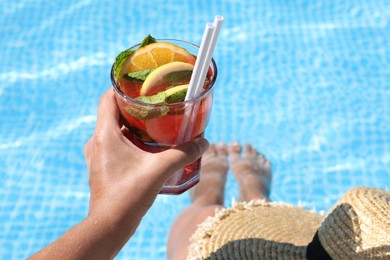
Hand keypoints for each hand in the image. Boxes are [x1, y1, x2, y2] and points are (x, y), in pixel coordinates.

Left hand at [84, 88, 208, 230]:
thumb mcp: (159, 171)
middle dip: (134, 107)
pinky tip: (146, 148)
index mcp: (105, 135)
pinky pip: (114, 144)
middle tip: (155, 106)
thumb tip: (204, 143)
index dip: (123, 88)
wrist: (110, 225)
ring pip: (113, 129)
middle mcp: (97, 142)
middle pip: (113, 113)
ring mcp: (97, 155)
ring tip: (154, 125)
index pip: (107, 98)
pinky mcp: (102, 166)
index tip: (141, 85)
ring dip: (132, 126)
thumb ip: (183, 154)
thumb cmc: (128, 196)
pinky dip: (129, 141)